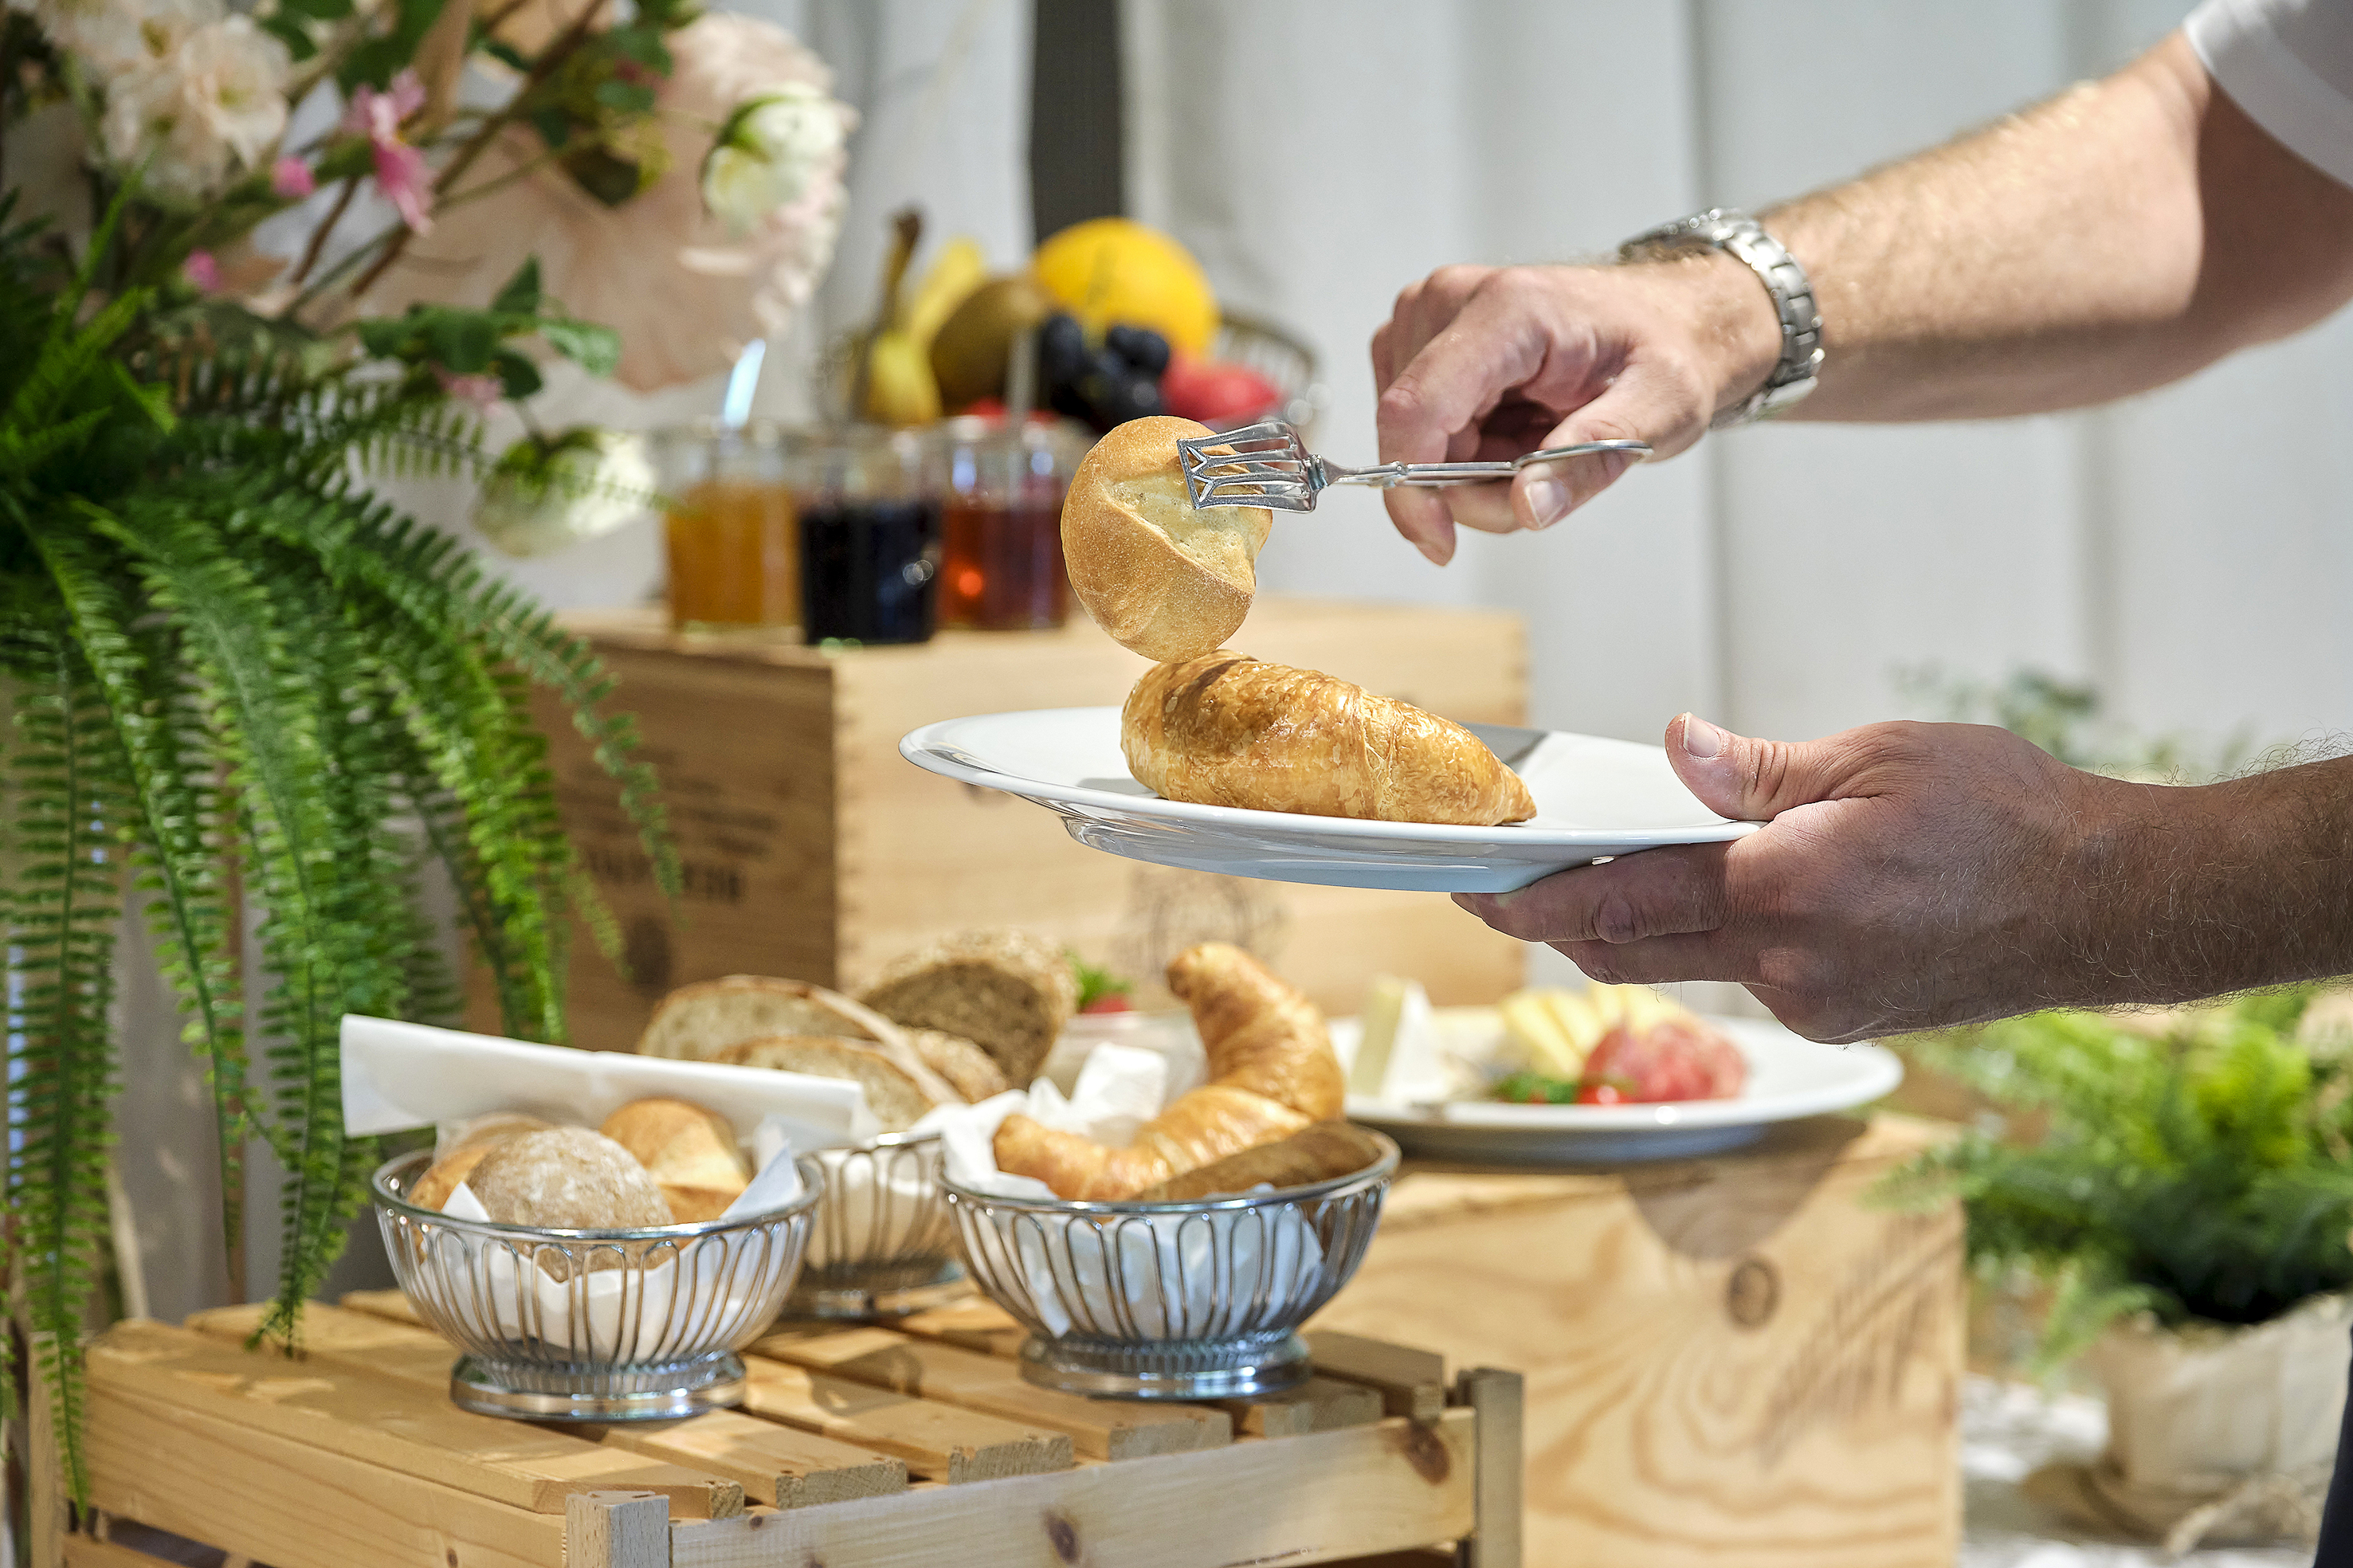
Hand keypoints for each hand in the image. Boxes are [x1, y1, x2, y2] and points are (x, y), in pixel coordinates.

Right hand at [1370, 258, 1778, 563]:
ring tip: (1543, 440)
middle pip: (1417, 438)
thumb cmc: (1663, 350)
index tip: (1441, 543)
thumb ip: (1592, 458)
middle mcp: (1449, 302)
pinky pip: (1421, 430)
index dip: (1412, 490)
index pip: (1416, 409)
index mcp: (1507, 309)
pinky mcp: (1420, 340)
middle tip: (1550, 476)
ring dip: (1475, 470)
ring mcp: (1427, 318)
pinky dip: (1469, 451)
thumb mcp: (1660, 409)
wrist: (1667, 316)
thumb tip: (1528, 506)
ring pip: (1416, 442)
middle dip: (1474, 486)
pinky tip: (1518, 428)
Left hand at [1453, 714, 2134, 1041]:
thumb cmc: (2009, 815)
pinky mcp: (1843, 1018)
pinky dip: (1717, 938)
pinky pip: (1748, 976)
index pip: (1620, 903)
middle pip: (1631, 951)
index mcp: (1783, 892)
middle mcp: (1788, 967)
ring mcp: (1816, 1004)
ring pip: (1687, 966)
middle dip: (1560, 922)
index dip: (1534, 901)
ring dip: (1641, 926)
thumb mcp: (1875, 756)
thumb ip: (1755, 769)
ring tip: (1614, 870)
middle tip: (1504, 891)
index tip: (1475, 892)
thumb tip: (1672, 751)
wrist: (2107, 903)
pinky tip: (1734, 891)